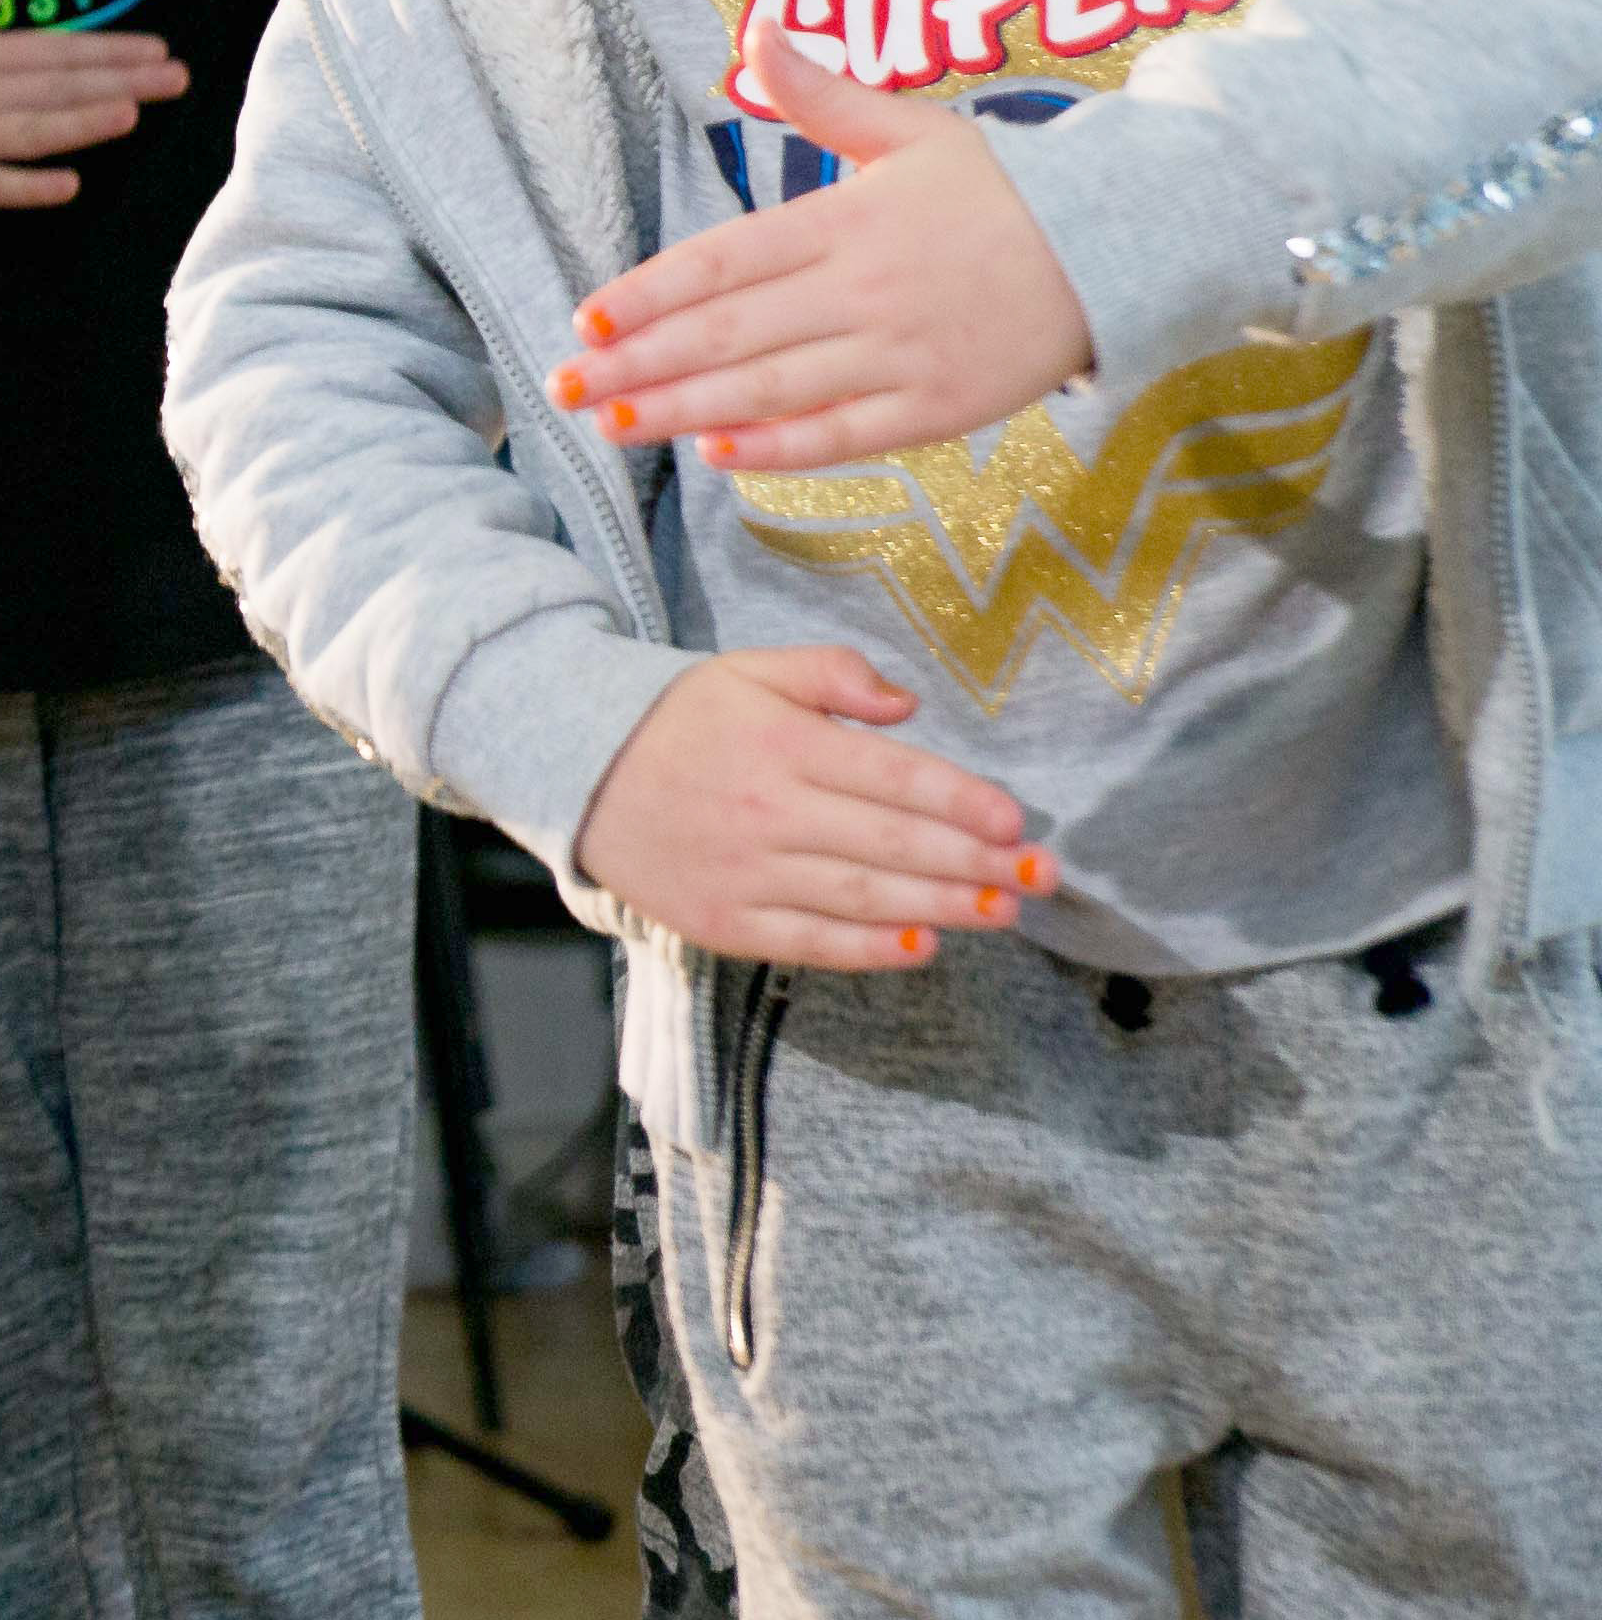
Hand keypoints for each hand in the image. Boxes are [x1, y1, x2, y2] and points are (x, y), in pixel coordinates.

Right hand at [0, 0, 186, 206]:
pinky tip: (68, 188)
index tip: (158, 47)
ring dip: (82, 123)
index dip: (109, 47)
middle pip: (59, 86)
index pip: (56, 48)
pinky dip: (27, 187)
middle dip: (121, 81)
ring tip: (131, 115)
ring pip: (33, 131)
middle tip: (177, 79)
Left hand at [555, 39, 1094, 469]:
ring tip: (612, 426)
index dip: (647, 293)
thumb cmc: (1004, 188)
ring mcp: (901, 354)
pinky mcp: (940, 407)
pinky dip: (780, 450)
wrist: (1123, 245)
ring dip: (683, 412)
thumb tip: (758, 28)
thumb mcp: (912, 127)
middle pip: (729, 334)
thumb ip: (823, 94)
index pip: (723, 261)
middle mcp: (864, 290)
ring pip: (772, 390)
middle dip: (639, 365)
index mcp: (845, 221)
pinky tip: (716, 456)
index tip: (586, 318)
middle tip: (564, 387)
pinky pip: (846, 435)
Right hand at [572, 647, 1051, 967]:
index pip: (891, 776)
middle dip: (975, 861)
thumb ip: (832, 673)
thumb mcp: (750, 671)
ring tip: (1004, 911)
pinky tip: (923, 945)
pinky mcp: (725, 921)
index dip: (961, 801)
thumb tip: (907, 704)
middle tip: (1041, 876)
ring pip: (862, 896)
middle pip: (891, 842)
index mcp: (781, 745)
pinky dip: (870, 948)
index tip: (1017, 820)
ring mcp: (746, 873)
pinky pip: (810, 941)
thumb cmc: (681, 721)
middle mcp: (768, 811)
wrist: (577, 775)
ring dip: (942, 906)